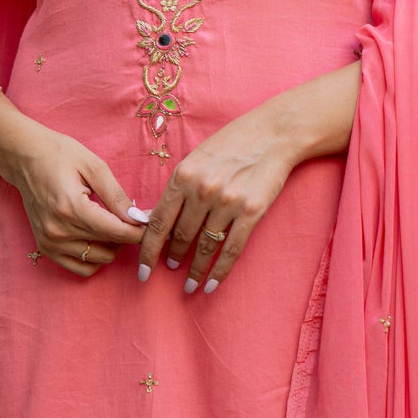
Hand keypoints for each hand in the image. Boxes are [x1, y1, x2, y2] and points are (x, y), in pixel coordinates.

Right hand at [8, 126, 145, 279]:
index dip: (140, 230)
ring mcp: (50, 242)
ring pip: (98, 260)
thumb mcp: (94, 167)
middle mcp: (58, 231)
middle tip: (130, 217)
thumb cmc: (60, 155)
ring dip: (112, 247)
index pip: (117, 232)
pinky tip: (97, 238)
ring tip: (111, 224)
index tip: (151, 222)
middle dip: (127, 235)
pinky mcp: (46, 248)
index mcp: (71, 208)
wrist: (24, 158)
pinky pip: (81, 268)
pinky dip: (95, 258)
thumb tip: (139, 219)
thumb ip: (117, 196)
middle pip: (111, 248)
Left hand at [137, 106, 298, 294]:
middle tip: (169, 269)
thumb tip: (152, 218)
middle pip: (181, 236)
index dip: (148, 250)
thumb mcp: (196, 158)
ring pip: (204, 246)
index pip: (158, 222)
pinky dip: (220, 271)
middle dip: (172, 257)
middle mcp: (202, 191)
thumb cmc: (232, 143)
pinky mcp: (251, 212)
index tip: (143, 269)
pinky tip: (211, 284)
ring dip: (195, 269)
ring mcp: (227, 203)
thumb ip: (177, 187)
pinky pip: (231, 249)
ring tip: (190, 283)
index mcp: (183, 176)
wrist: (274, 133)